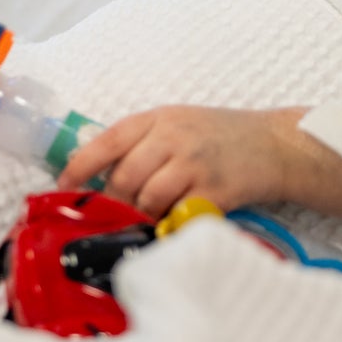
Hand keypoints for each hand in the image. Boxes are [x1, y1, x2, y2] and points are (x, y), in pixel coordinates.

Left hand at [56, 105, 302, 218]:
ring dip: (143, 213)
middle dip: (116, 199)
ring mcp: (196, 165)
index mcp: (160, 118)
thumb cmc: (221, 136)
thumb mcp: (179, 122)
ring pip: (147, 199)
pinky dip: (168, 223)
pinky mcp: (215, 191)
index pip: (108, 140)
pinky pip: (176, 215)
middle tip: (118, 210)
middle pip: (124, 177)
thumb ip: (143, 140)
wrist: (275, 145)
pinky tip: (172, 221)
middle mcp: (175, 137)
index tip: (65, 185)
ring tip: (150, 214)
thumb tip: (97, 172)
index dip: (81, 165)